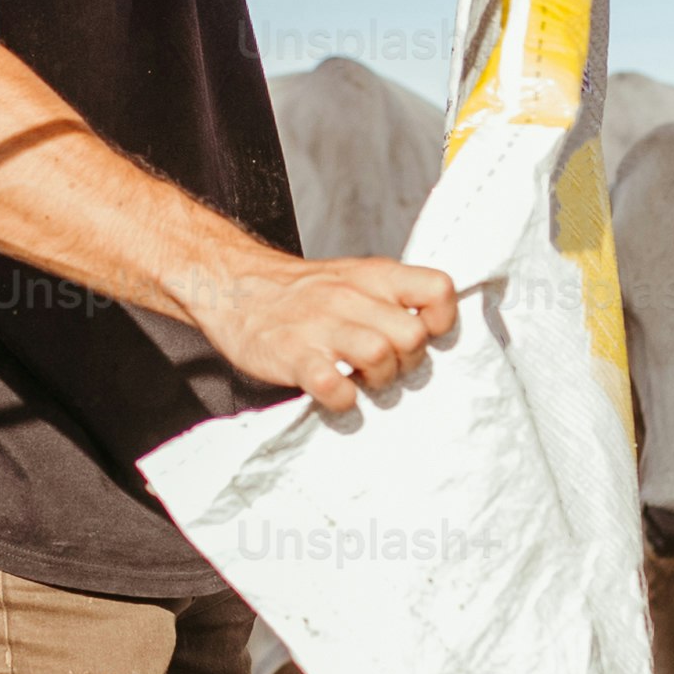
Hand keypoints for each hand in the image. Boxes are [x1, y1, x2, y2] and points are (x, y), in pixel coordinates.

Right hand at [188, 251, 459, 413]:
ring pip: (380, 357)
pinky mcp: (293, 355)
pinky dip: (342, 398)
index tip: (424, 336)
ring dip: (378, 381)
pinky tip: (334, 393)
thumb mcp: (353, 277)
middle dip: (408, 363)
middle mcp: (351, 297)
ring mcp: (321, 326)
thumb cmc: (301, 293)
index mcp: (374, 276)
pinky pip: (333, 385)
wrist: (232, 286)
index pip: (438, 290)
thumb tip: (432, 331)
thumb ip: (391, 297)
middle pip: (413, 337)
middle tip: (386, 367)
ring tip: (361, 380)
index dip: (441, 321)